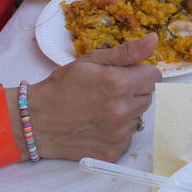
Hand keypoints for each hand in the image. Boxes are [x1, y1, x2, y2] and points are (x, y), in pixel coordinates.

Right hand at [31, 35, 163, 162]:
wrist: (37, 121)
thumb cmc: (62, 87)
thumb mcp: (91, 61)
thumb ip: (126, 52)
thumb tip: (154, 40)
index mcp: (119, 83)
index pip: (154, 76)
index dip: (141, 73)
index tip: (125, 75)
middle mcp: (122, 110)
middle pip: (148, 96)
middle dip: (134, 91)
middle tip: (109, 92)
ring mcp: (118, 134)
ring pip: (138, 117)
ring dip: (127, 112)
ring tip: (101, 109)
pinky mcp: (113, 152)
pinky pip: (128, 137)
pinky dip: (118, 131)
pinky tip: (98, 125)